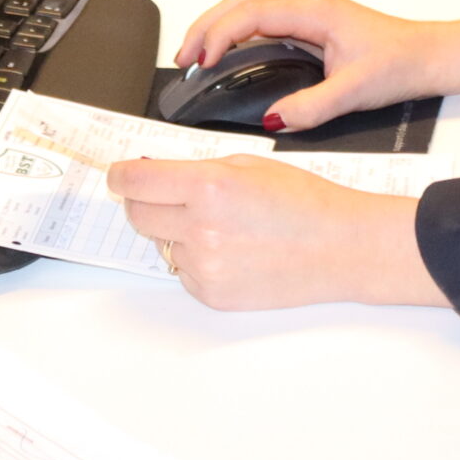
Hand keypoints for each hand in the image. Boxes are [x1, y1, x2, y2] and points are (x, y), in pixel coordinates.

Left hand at [108, 155, 445, 309]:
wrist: (340, 248)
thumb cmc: (305, 201)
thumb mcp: (249, 164)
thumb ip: (198, 169)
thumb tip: (157, 175)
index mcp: (209, 186)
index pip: (135, 181)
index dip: (121, 175)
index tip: (119, 175)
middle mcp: (200, 228)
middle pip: (137, 213)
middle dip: (146, 200)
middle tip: (170, 195)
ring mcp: (204, 266)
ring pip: (160, 243)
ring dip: (175, 231)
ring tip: (221, 225)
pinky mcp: (211, 294)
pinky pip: (182, 271)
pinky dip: (196, 258)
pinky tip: (232, 250)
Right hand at [175, 0, 459, 131]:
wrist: (428, 55)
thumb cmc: (400, 61)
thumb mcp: (356, 91)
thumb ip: (313, 105)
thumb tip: (275, 117)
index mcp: (313, 10)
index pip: (250, 13)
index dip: (219, 34)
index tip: (201, 60)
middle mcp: (306, 4)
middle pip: (239, 2)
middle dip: (206, 25)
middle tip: (184, 56)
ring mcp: (306, 12)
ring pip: (247, 7)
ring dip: (217, 26)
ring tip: (195, 54)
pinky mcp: (309, 24)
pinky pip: (261, 20)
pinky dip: (235, 32)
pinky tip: (226, 54)